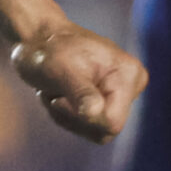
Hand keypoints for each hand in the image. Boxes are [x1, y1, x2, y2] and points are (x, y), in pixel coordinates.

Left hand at [11, 22, 144, 142]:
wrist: (38, 39)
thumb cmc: (47, 50)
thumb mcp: (59, 69)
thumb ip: (80, 91)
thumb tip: (95, 112)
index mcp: (128, 74)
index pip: (112, 122)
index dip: (82, 118)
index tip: (58, 99)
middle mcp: (132, 85)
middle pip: (105, 130)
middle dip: (73, 117)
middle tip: (53, 95)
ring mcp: (121, 94)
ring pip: (96, 132)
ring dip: (67, 117)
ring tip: (55, 92)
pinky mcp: (109, 102)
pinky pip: (90, 128)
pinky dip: (67, 116)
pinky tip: (58, 96)